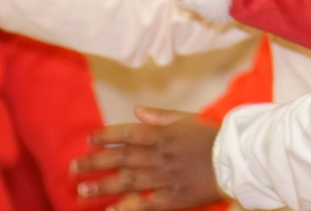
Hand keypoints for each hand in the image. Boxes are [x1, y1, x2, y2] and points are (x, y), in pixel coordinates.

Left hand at [72, 107, 222, 209]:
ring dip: (103, 185)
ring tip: (82, 190)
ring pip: (128, 181)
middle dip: (95, 162)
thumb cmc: (213, 136)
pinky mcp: (173, 197)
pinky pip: (146, 204)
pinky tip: (111, 210)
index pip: (126, 133)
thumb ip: (160, 116)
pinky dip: (128, 208)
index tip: (88, 140)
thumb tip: (136, 110)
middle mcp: (159, 155)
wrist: (236, 159)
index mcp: (163, 134)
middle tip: (74, 168)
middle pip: (121, 158)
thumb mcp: (187, 118)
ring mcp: (165, 177)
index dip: (105, 136)